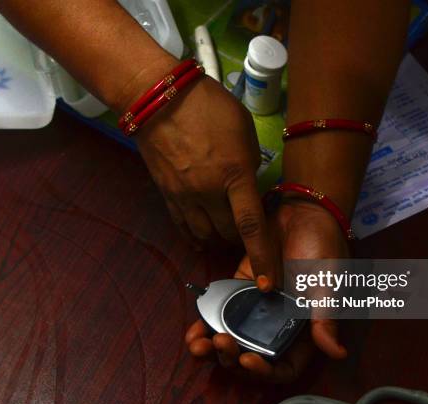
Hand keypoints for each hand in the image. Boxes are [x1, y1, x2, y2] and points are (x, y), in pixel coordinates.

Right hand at [134, 75, 275, 285]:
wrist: (160, 98)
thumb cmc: (210, 107)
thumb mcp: (244, 130)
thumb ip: (249, 163)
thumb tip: (248, 185)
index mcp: (235, 174)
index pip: (252, 225)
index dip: (261, 257)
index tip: (267, 282)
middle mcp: (209, 193)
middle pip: (227, 234)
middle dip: (241, 239)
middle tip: (248, 232)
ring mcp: (184, 196)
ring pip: (204, 235)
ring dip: (218, 239)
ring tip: (225, 233)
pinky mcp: (166, 195)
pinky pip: (182, 227)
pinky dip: (195, 236)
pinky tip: (200, 238)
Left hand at [185, 198, 348, 382]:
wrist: (302, 210)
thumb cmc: (324, 245)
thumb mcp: (326, 282)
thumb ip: (324, 317)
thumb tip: (337, 353)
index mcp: (301, 330)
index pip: (284, 367)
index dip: (266, 371)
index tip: (249, 360)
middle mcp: (276, 324)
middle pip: (251, 356)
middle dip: (232, 360)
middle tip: (220, 346)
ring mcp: (254, 308)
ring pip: (232, 339)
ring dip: (213, 349)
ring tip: (198, 347)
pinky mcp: (237, 290)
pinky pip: (220, 312)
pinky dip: (205, 324)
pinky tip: (193, 332)